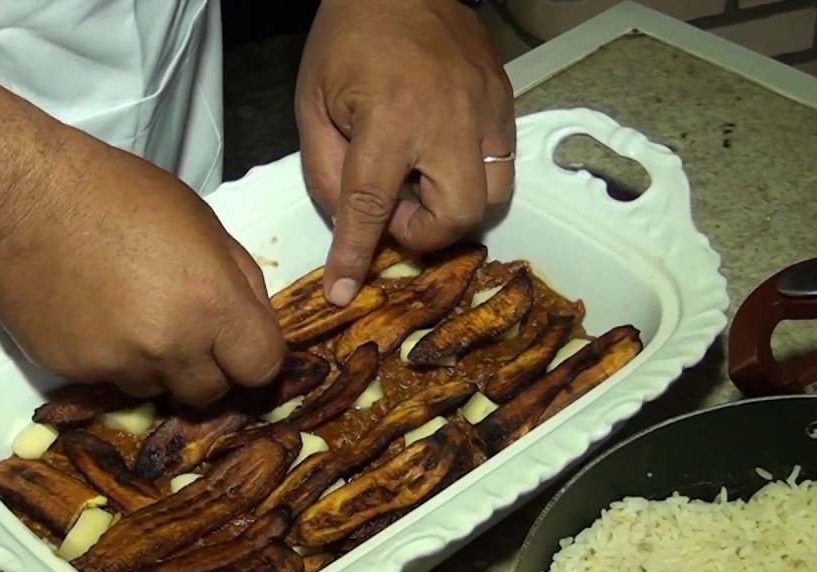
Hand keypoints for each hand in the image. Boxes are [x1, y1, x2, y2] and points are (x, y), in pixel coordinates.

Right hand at [0, 128, 284, 406]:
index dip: (254, 359)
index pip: (262, 367)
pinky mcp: (78, 371)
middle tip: (184, 333)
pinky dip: (111, 359)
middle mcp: (172, 344)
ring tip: (132, 318)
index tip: (239, 348)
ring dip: (157, 366)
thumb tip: (253, 319)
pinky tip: (95, 318)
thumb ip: (238, 277)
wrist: (26, 197)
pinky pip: (111, 380)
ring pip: (158, 390)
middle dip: (207, 369)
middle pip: (211, 392)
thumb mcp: (202, 221)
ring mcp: (122, 363)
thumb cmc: (120, 194)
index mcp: (213, 302)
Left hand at [296, 0, 515, 304]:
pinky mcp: (503, 99)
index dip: (356, 256)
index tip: (345, 289)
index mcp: (390, 118)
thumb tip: (348, 224)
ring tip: (420, 182)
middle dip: (425, 231)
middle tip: (394, 209)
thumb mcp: (313, 105)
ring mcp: (485, 107)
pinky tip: (440, 154)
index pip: (372, 207)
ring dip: (453, 206)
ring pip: (493, 195)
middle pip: (458, 214)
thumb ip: (325, 171)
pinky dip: (472, 174)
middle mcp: (448, 118)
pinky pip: (502, 160)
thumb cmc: (347, 38)